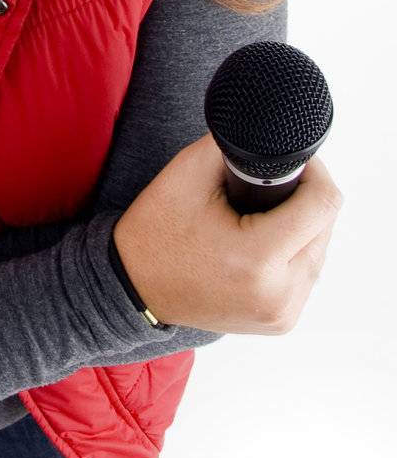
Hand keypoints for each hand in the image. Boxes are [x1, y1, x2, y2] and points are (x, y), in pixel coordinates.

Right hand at [111, 131, 342, 333]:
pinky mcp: (282, 321)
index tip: (292, 162)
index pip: (322, 203)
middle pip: (325, 225)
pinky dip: (293, 253)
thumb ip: (236, 146)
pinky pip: (306, 274)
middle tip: (266, 187)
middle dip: (304, 198)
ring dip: (301, 226)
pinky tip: (263, 242)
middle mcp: (278, 294)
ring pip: (320, 250)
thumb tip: (274, 136)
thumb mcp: (188, 174)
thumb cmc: (155, 234)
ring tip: (262, 215)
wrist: (132, 288)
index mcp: (257, 259)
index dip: (314, 171)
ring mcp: (283, 314)